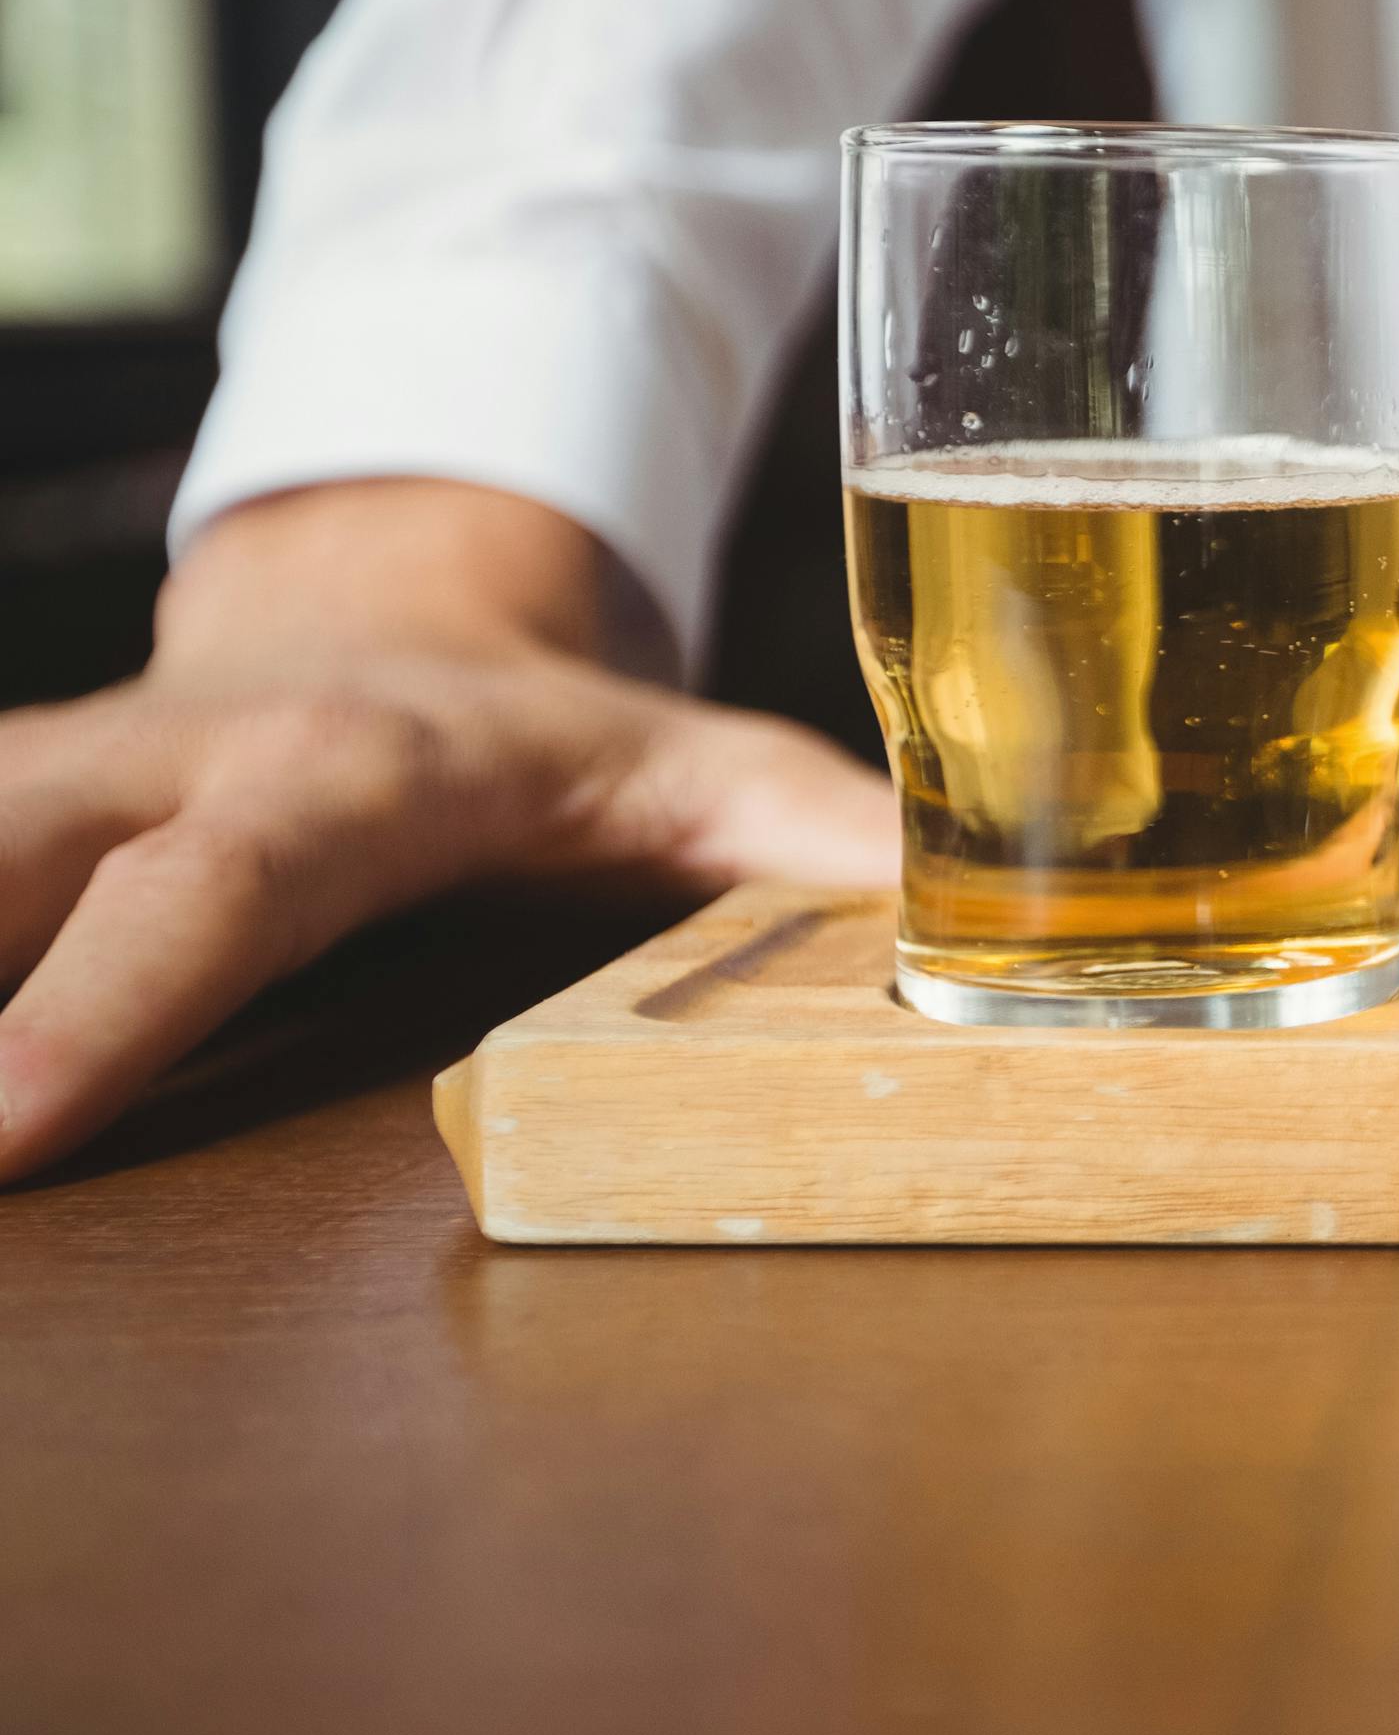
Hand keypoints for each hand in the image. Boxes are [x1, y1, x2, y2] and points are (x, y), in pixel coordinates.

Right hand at [0, 483, 891, 1179]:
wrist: (387, 610)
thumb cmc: (548, 731)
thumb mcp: (713, 775)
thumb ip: (840, 850)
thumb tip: (965, 929)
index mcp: (349, 771)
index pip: (220, 890)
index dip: (111, 1004)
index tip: (5, 1124)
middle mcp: (170, 763)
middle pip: (0, 861)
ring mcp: (51, 783)